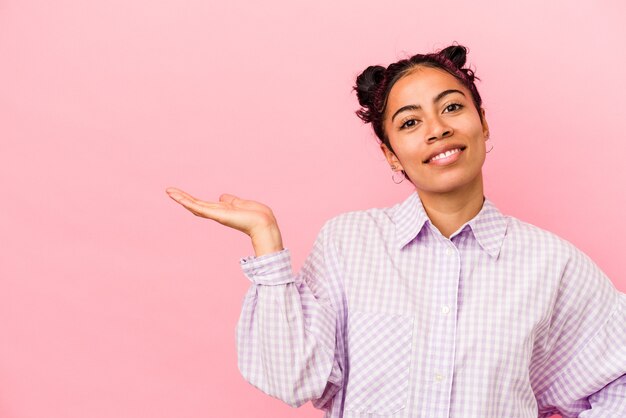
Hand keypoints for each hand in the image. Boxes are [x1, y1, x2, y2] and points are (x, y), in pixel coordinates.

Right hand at [165, 187, 281, 244]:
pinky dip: (188, 202)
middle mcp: (216, 213)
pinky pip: (199, 207)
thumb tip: (222, 196)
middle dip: (182, 198)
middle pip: (195, 205)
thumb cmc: (256, 215)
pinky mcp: (216, 214)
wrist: (263, 223)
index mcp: (222, 210)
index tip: (181, 194)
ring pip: (194, 205)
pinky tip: (178, 197)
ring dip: (181, 198)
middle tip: (168, 191)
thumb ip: (230, 200)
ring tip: (169, 191)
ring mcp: (215, 214)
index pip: (203, 204)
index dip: (192, 199)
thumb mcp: (240, 203)